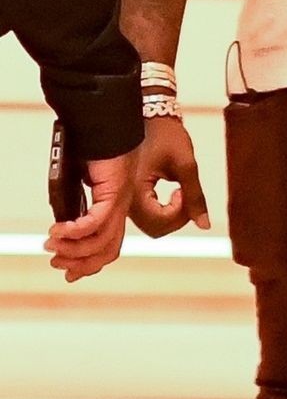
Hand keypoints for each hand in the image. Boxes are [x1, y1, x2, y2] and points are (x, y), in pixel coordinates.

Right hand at [45, 146, 138, 281]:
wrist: (105, 124)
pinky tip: (58, 230)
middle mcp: (121, 208)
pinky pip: (96, 222)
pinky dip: (75, 231)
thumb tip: (62, 229)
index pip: (109, 246)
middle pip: (107, 251)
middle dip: (80, 262)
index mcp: (115, 208)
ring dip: (73, 248)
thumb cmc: (93, 150)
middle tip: (56, 261)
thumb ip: (75, 207)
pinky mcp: (115, 192)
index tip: (68, 273)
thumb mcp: (80, 185)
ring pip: (101, 241)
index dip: (90, 264)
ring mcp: (120, 201)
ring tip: (52, 245)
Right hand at [128, 115, 210, 237]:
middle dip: (176, 217)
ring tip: (179, 190)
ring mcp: (127, 198)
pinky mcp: (132, 195)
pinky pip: (149, 215)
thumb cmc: (165, 134)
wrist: (152, 115)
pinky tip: (172, 192)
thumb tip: (203, 224)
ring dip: (171, 214)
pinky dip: (164, 210)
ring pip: (152, 224)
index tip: (183, 191)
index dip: (178, 213)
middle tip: (184, 193)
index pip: (157, 223)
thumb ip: (195, 196)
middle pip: (154, 228)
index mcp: (133, 190)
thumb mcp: (186, 164)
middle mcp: (125, 198)